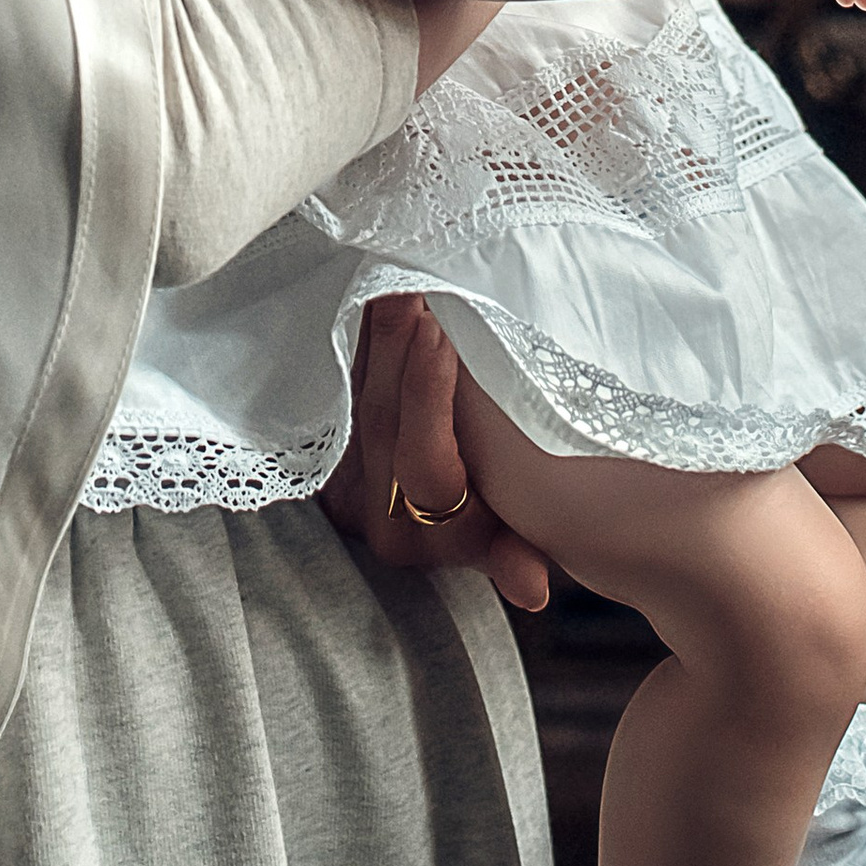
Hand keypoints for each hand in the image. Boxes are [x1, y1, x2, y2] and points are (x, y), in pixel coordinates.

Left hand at [319, 296, 551, 612]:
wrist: (441, 534)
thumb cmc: (499, 529)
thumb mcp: (507, 545)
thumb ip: (513, 560)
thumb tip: (533, 591)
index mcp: (420, 536)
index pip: (421, 463)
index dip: (427, 399)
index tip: (439, 336)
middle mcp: (376, 508)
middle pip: (381, 418)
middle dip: (399, 347)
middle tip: (417, 285)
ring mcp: (347, 475)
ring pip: (356, 394)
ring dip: (377, 333)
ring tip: (397, 274)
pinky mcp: (332, 446)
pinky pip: (343, 383)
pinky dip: (363, 338)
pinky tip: (375, 291)